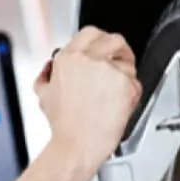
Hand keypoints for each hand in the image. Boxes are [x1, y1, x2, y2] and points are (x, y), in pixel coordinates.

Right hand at [34, 26, 141, 165]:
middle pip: (114, 40)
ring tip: (113, 97)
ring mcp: (109, 71)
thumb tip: (51, 69)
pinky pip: (136, 84)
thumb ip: (48, 75)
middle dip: (119, 52)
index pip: (90, 34)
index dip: (99, 42)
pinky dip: (131, 95)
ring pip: (128, 64)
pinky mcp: (126, 85)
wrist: (76, 147)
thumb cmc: (63, 127)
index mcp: (67, 58)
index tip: (103, 50)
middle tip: (119, 63)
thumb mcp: (44, 95)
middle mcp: (88, 60)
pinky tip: (118, 107)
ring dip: (125, 76)